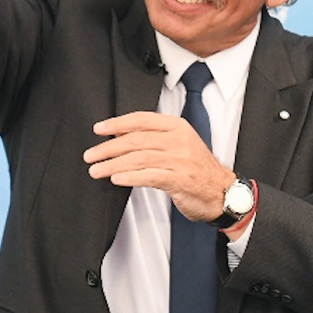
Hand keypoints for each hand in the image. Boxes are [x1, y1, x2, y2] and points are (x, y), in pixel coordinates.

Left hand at [85, 112, 235, 222]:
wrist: (222, 192)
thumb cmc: (197, 168)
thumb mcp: (178, 144)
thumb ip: (152, 137)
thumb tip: (117, 133)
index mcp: (177, 127)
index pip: (141, 120)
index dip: (117, 124)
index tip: (98, 130)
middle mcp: (179, 141)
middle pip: (136, 140)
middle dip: (109, 148)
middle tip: (91, 155)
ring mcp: (181, 160)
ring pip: (139, 158)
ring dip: (113, 164)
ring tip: (97, 170)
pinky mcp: (181, 180)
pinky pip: (150, 176)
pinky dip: (130, 177)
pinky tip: (116, 178)